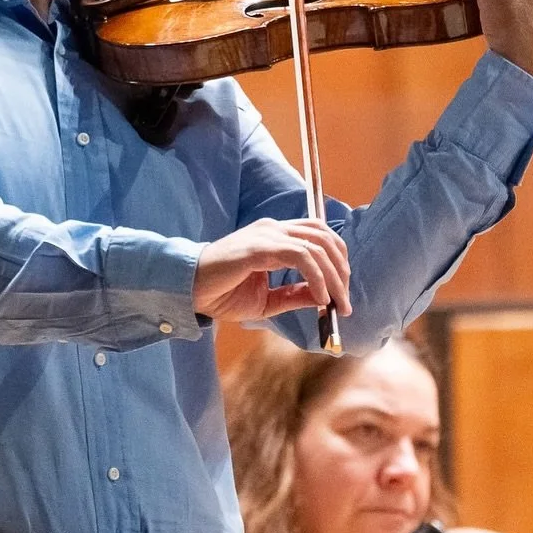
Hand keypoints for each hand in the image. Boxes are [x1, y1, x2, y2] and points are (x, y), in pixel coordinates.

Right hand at [194, 218, 351, 321]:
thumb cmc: (222, 292)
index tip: (342, 292)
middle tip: (344, 302)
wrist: (189, 290)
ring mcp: (266, 235)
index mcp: (275, 236)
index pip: (319, 236)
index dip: (337, 260)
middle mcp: (273, 229)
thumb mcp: (267, 299)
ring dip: (333, 277)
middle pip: (324, 238)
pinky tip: (320, 297)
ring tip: (336, 303)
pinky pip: (299, 257)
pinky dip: (316, 277)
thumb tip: (323, 297)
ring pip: (316, 246)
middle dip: (341, 270)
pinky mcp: (259, 247)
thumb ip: (294, 294)